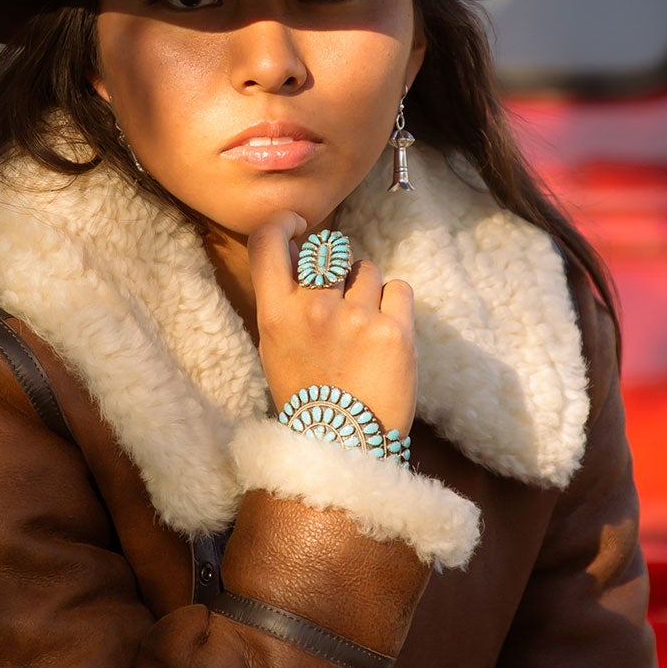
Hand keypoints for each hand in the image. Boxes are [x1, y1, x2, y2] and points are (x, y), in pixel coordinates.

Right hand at [248, 210, 416, 435]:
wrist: (343, 444)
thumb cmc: (308, 397)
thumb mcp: (275, 349)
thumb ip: (284, 303)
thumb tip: (301, 254)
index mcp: (276, 314)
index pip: (268, 241)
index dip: (284, 223)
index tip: (297, 226)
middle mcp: (313, 308)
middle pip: (329, 250)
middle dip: (336, 267)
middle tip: (340, 303)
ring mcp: (355, 317)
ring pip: (366, 270)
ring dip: (367, 290)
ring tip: (362, 330)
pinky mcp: (394, 330)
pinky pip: (398, 288)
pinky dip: (394, 305)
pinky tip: (384, 333)